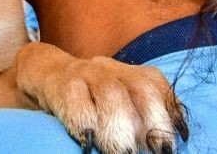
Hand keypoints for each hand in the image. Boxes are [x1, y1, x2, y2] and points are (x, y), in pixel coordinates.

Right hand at [15, 42, 187, 153]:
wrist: (45, 74)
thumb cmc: (88, 99)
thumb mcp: (117, 102)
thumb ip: (140, 117)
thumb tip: (161, 145)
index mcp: (129, 73)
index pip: (156, 84)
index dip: (168, 110)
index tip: (171, 140)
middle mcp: (111, 70)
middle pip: (140, 86)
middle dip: (152, 120)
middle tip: (156, 149)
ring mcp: (85, 74)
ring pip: (110, 92)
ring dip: (120, 125)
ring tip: (121, 151)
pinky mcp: (60, 85)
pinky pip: (75, 98)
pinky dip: (85, 121)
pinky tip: (88, 140)